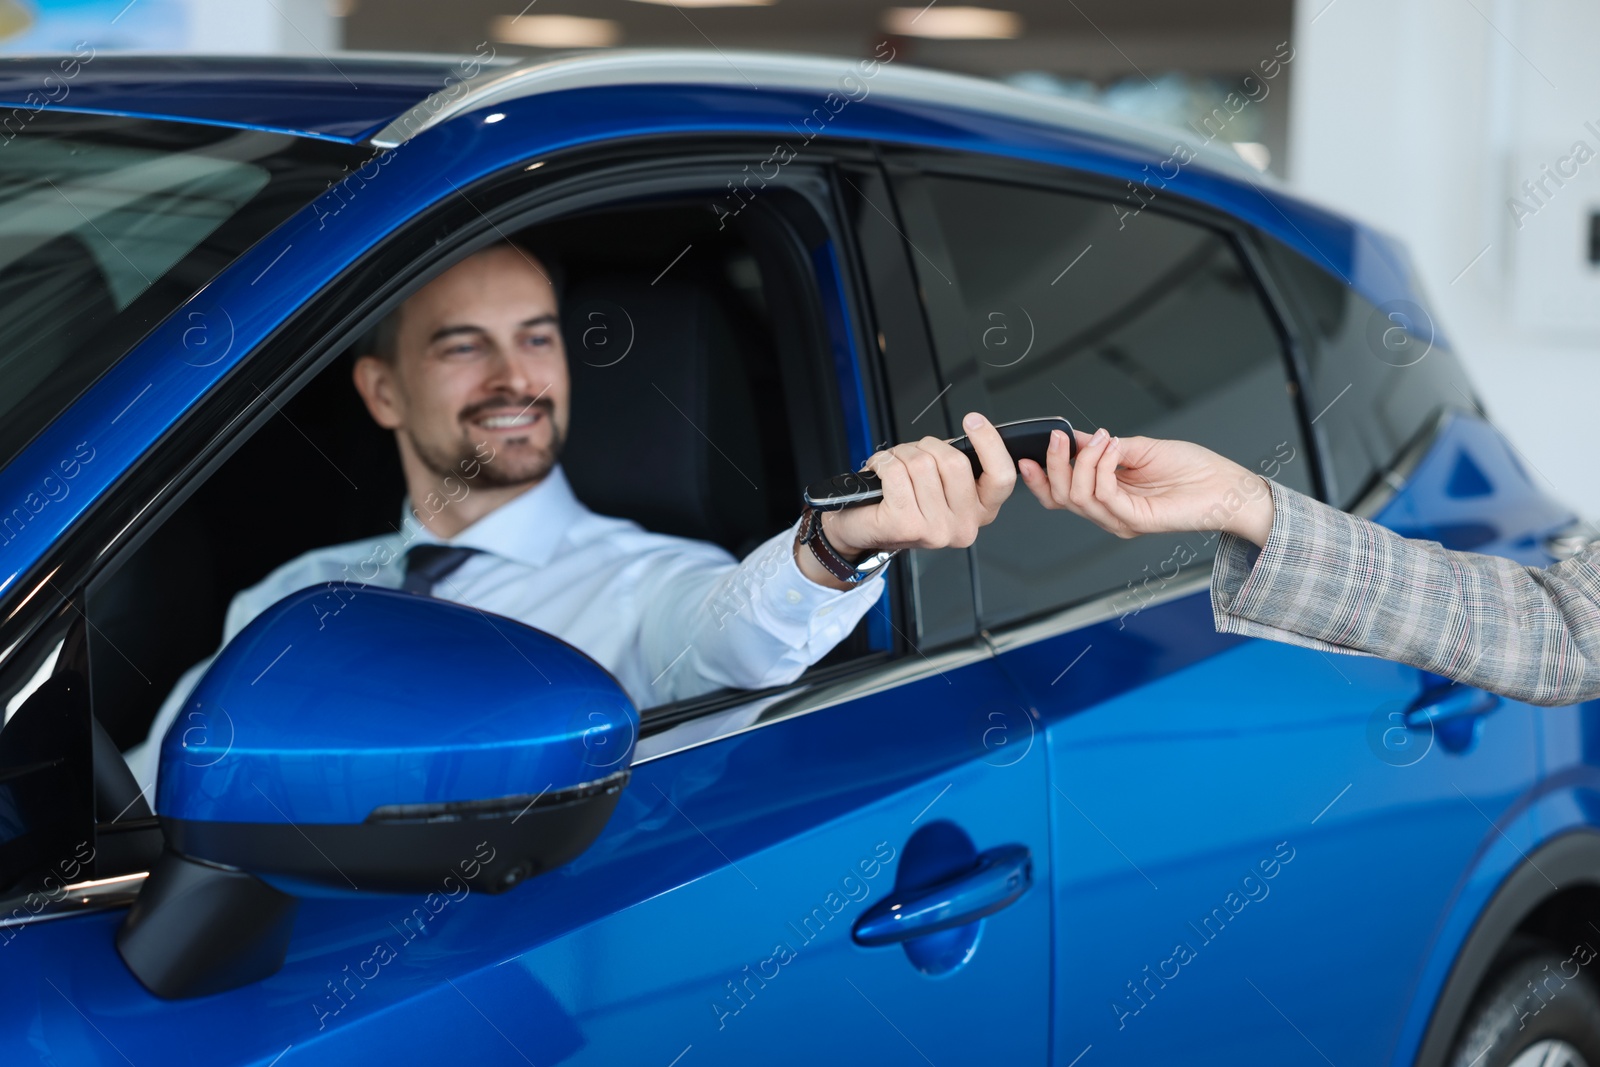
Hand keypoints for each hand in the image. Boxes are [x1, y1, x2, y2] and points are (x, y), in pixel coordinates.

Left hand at [798, 412, 1015, 588]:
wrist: (862, 530)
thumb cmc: (901, 503)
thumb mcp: (941, 483)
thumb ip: (959, 463)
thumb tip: (966, 432)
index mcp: (980, 512)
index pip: (1001, 477)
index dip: (990, 443)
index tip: (973, 421)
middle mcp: (963, 526)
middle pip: (954, 462)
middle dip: (927, 446)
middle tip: (912, 455)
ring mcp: (935, 529)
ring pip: (922, 464)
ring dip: (900, 455)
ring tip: (892, 467)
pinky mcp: (905, 525)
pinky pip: (896, 472)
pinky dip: (882, 463)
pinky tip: (879, 473)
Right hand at [1017, 427, 1275, 545]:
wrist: (1227, 486)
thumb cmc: (1194, 470)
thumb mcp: (1139, 448)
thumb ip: (1104, 447)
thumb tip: (1075, 437)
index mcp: (1107, 496)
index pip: (1060, 496)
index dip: (1039, 478)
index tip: (1026, 455)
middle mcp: (1110, 512)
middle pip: (1061, 497)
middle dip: (1055, 464)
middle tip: (1060, 437)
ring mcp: (1121, 519)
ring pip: (1077, 497)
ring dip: (1083, 461)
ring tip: (1101, 439)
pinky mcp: (1136, 520)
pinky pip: (1103, 495)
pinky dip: (1102, 467)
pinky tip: (1113, 448)